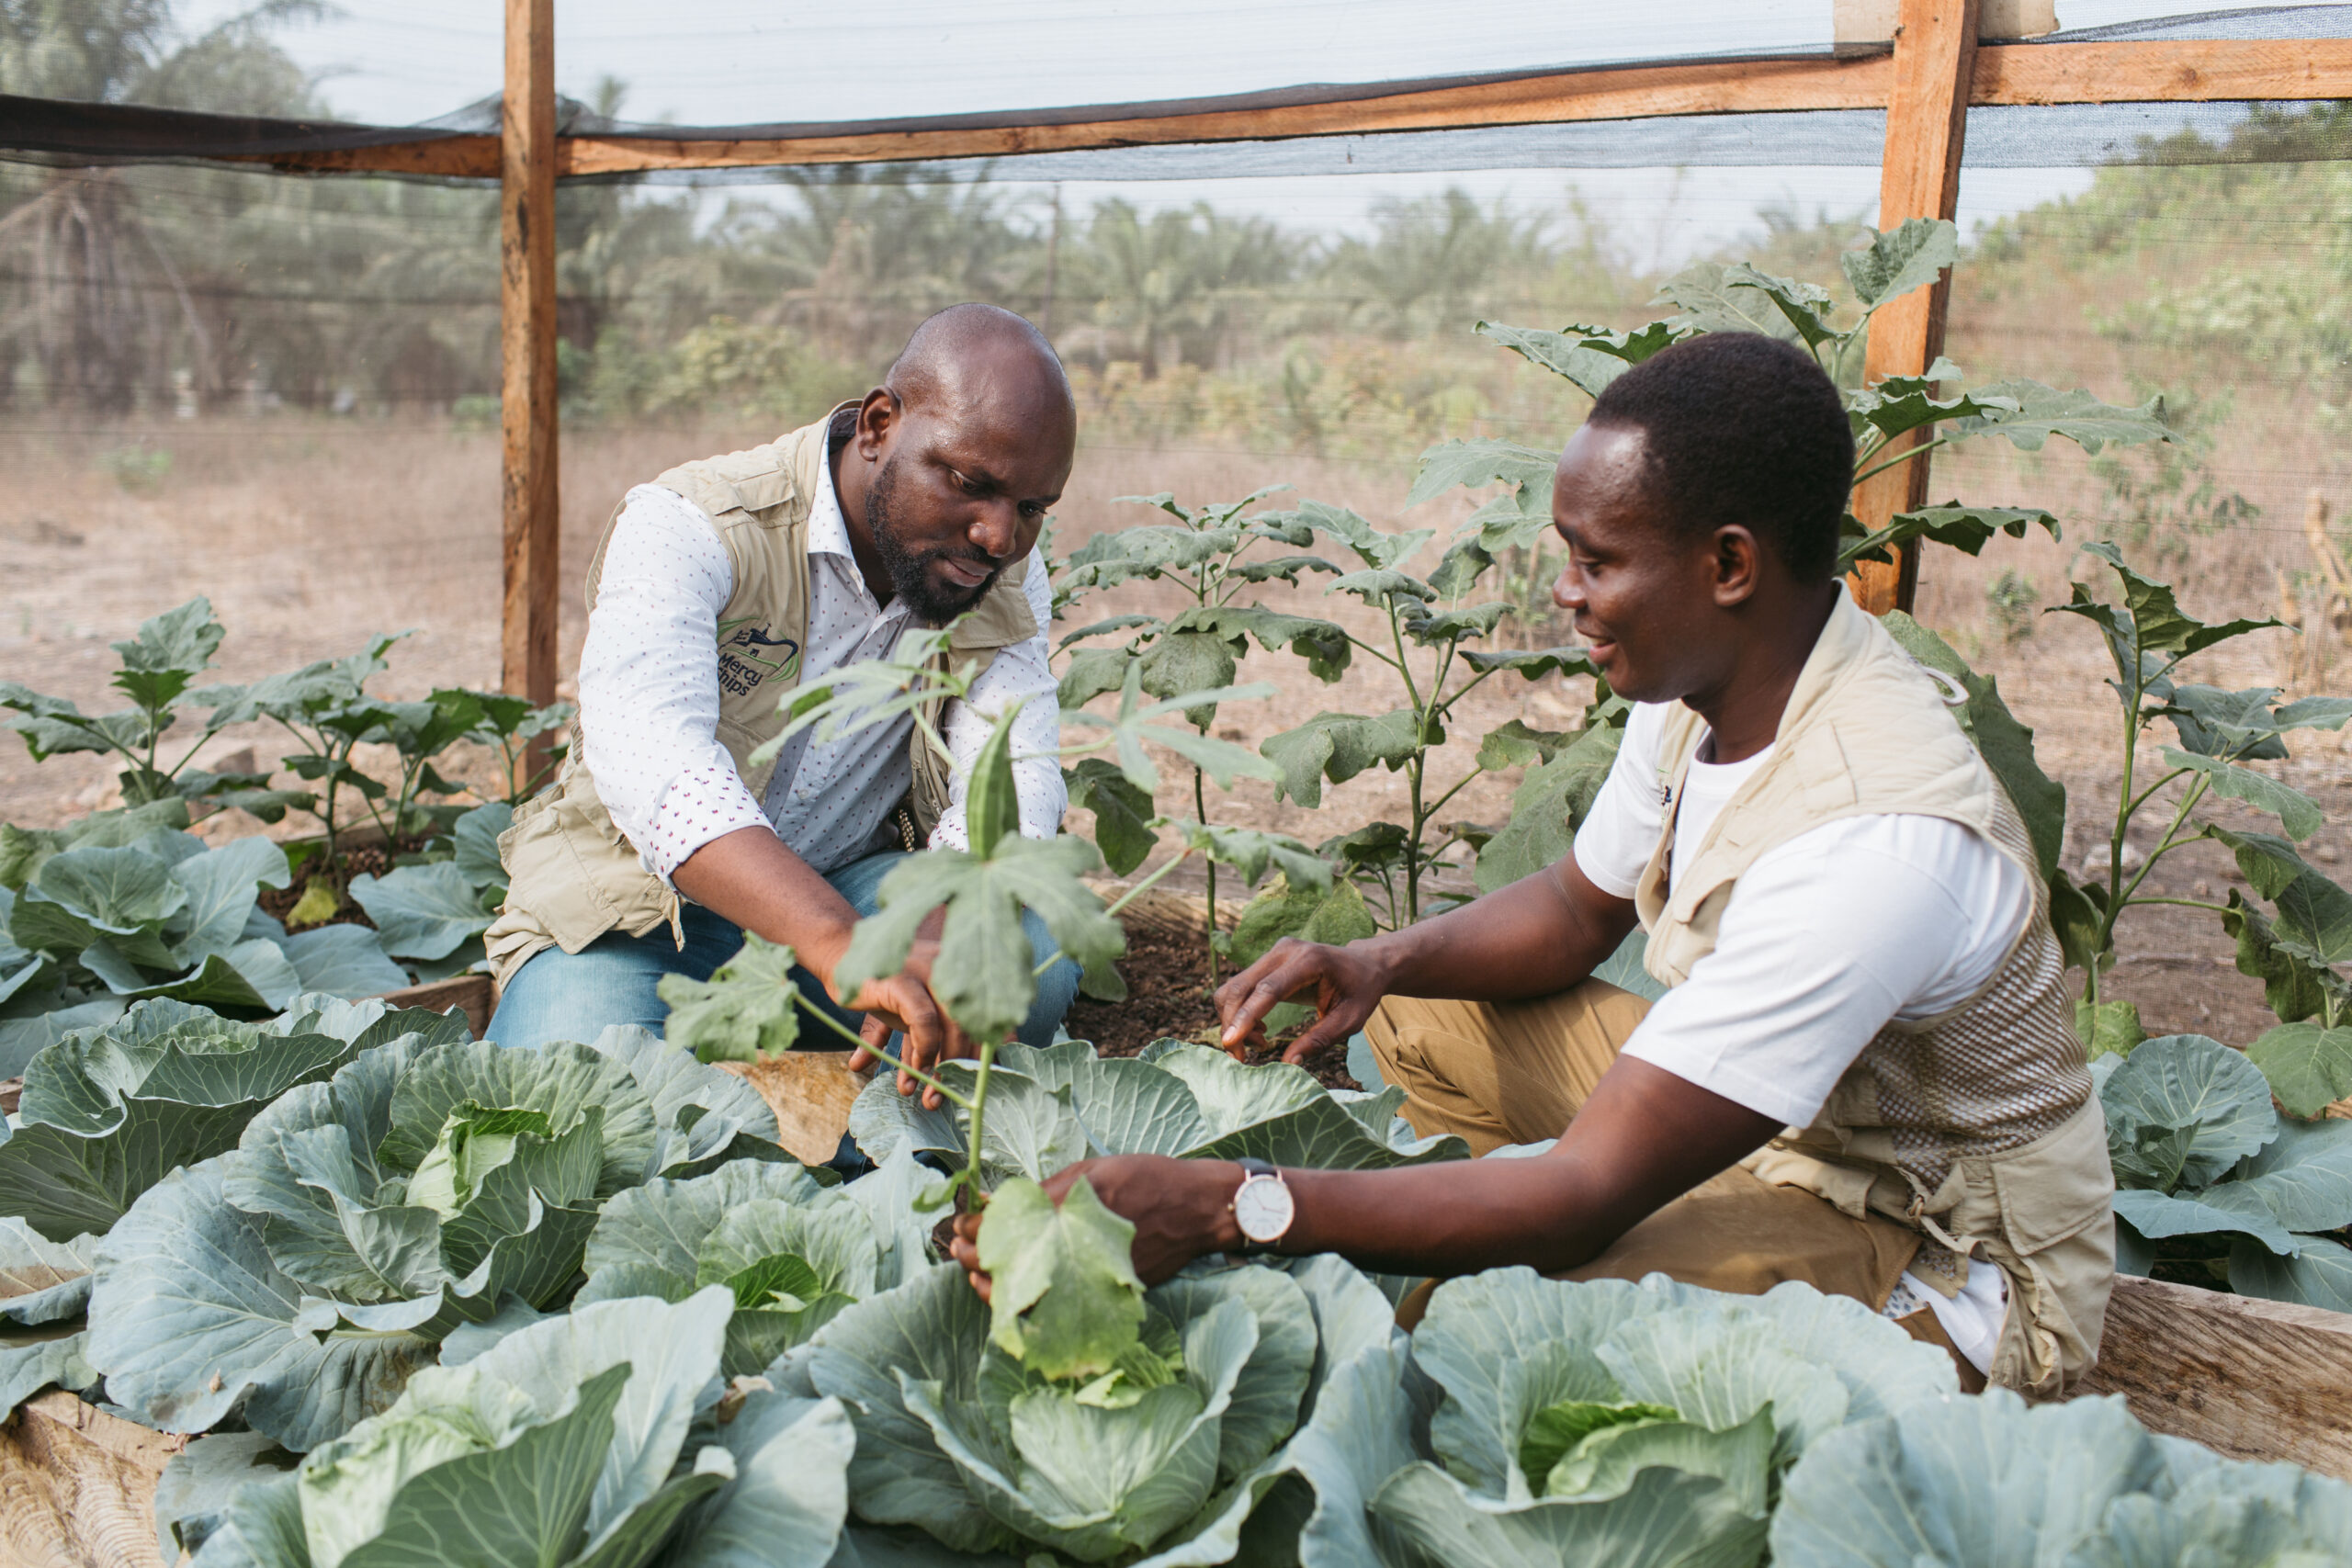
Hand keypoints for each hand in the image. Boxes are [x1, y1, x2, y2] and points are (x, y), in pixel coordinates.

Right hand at [840, 910, 975, 1108]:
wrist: (838, 958)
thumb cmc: (883, 988)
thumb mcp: (917, 1012)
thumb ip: (938, 1036)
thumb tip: (962, 1076)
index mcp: (961, 977)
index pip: (991, 1015)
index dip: (995, 1049)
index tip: (986, 1081)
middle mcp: (952, 971)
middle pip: (976, 1025)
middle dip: (962, 1069)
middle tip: (947, 1096)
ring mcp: (929, 972)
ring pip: (954, 1026)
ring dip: (942, 1069)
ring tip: (929, 1098)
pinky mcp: (904, 979)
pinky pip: (924, 1021)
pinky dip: (923, 1050)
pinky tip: (913, 1071)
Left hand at [949, 1155, 1246, 1297]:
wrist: (1198, 1210)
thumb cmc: (1146, 1179)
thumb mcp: (1091, 1171)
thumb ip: (1045, 1193)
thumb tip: (997, 1207)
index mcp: (1074, 1209)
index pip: (1008, 1225)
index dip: (976, 1230)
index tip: (961, 1228)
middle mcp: (1081, 1245)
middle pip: (1014, 1263)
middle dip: (980, 1259)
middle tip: (960, 1252)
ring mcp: (1094, 1274)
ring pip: (1033, 1292)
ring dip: (999, 1286)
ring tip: (979, 1276)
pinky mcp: (1107, 1293)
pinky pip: (1060, 1303)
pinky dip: (1034, 1299)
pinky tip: (1018, 1292)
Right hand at [1214, 937, 1393, 1064]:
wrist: (1365, 964)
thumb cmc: (1361, 992)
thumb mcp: (1349, 1020)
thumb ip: (1319, 1040)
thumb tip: (1289, 1063)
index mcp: (1309, 961)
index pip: (1267, 989)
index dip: (1245, 1017)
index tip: (1229, 1042)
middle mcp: (1285, 951)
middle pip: (1241, 987)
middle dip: (1232, 1024)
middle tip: (1241, 1057)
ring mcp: (1274, 952)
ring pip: (1234, 987)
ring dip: (1234, 1019)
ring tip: (1260, 1043)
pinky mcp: (1268, 959)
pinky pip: (1241, 986)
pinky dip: (1240, 1011)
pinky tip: (1261, 1029)